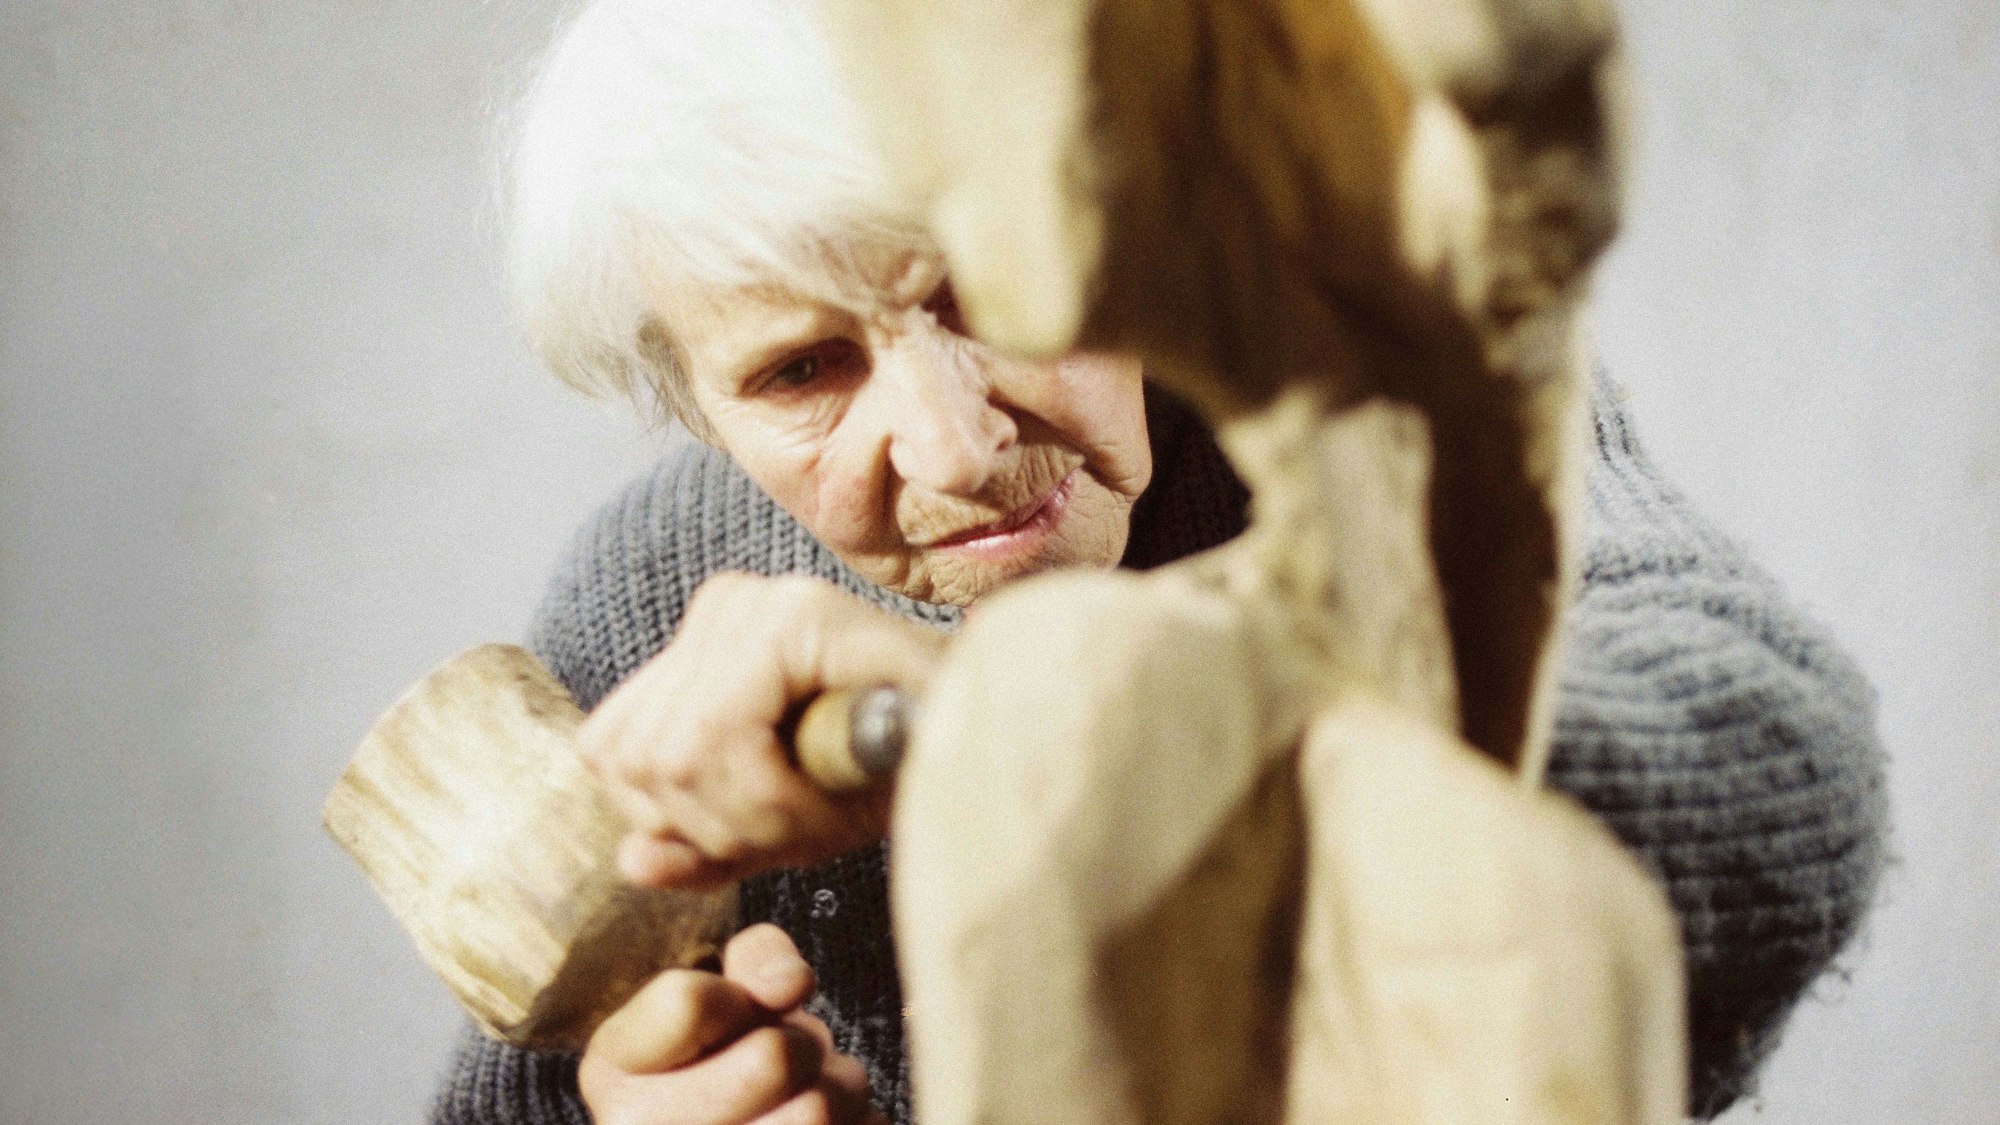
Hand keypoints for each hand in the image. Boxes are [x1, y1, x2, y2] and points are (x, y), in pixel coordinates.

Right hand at [579, 924, 886, 1124]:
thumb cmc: (727, 1059)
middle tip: (796, 1054)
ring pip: (816, 1112)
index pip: (688, 1003)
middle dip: (806, 1043)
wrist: (731, 1120)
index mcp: (614, 1068)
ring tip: (818, 1091)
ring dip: (842, 1088)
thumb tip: (790, 983)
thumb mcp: (724, 991)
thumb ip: (755, 960)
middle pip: (772, 1058)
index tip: (745, 1009)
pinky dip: (858, 1124)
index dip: (740, 994)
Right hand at [581, 572, 944, 888]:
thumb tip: (634, 864)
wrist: (934, 705)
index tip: (823, 832)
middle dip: (729, 828)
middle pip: (661, 761)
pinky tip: (728, 805)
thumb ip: (760, 835)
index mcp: (793, 616)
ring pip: (625, 760)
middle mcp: (732, 605)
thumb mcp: (885, 795)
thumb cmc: (929, 744)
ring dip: (695, 821)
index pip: (708, 746)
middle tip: (799, 835)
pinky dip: (658, 801)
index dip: (757, 816)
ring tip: (773, 821)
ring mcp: (698, 625)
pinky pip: (609, 746)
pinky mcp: (674, 656)